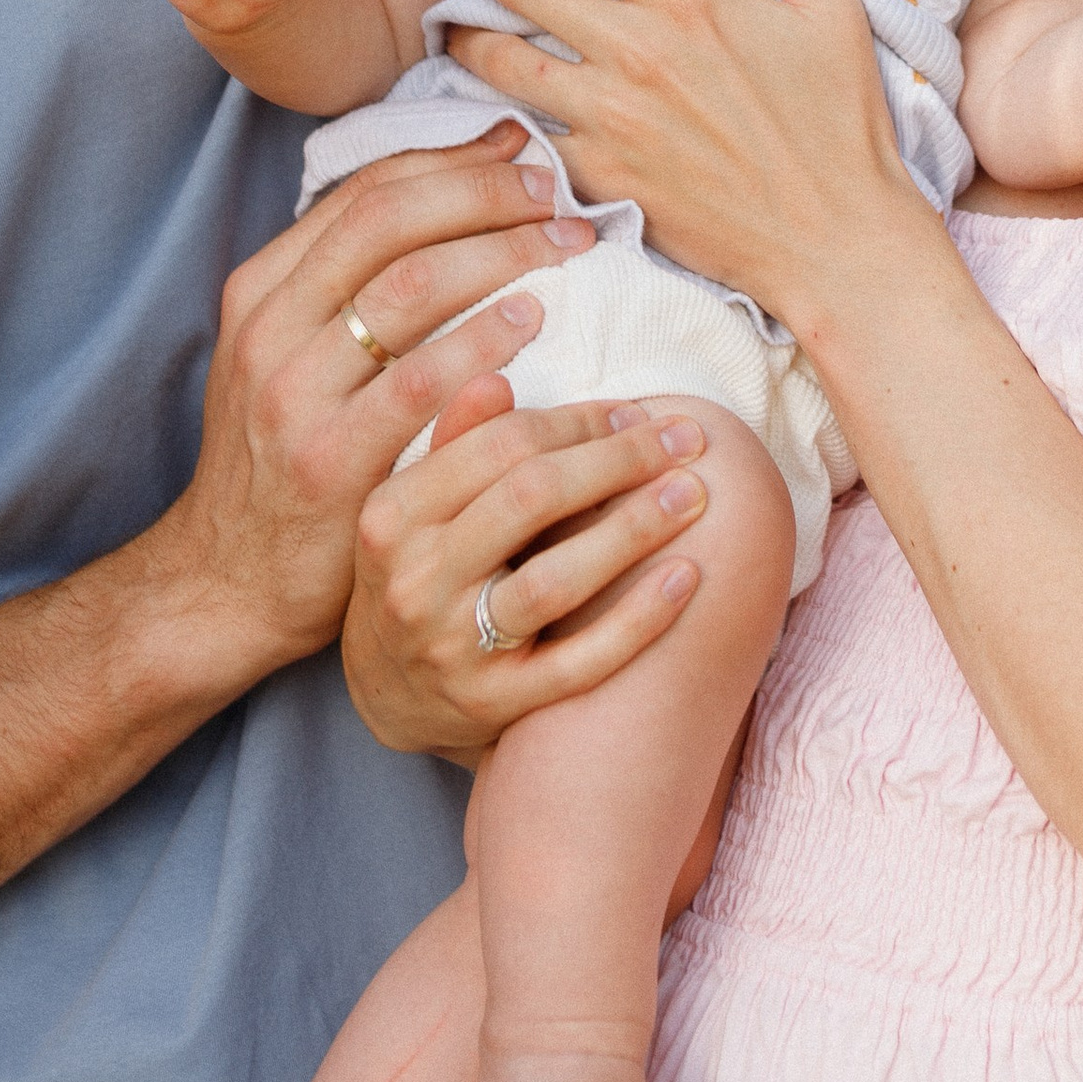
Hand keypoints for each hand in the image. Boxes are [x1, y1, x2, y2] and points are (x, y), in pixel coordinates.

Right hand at [144, 130, 607, 684]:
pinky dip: (485, 337)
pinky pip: (422, 380)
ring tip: (563, 245)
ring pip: (411, 285)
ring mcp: (295, 395)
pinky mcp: (332, 460)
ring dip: (501, 252)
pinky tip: (532, 319)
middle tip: (555, 192)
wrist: (227, 582)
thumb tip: (448, 197)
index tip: (518, 149)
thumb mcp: (286, 357)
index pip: (365, 192)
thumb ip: (346, 288)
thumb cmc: (283, 459)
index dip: (451, 160)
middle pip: (392, 221)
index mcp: (260, 291)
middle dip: (484, 193)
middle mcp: (269, 330)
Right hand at [344, 381, 718, 762]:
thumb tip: (497, 377)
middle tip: (686, 439)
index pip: (498, 446)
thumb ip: (458, 442)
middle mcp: (415, 581)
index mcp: (393, 515)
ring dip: (635, 529)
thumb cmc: (420, 572)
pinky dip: (638, 619)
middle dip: (619, 460)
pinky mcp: (493, 704)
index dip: (577, 421)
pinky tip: (687, 576)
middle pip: (531, 499)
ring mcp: (453, 648)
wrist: (387, 693)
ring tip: (695, 495)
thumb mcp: (416, 506)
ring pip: (555, 580)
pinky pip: (578, 662)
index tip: (636, 410)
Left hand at [443, 0, 915, 332]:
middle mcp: (636, 50)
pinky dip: (493, 117)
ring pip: (500, 59)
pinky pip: (521, 135)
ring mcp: (611, 119)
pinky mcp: (601, 178)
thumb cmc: (839, 123)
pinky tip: (482, 106)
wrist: (836, 238)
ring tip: (457, 22)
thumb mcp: (833, 8)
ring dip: (468, 33)